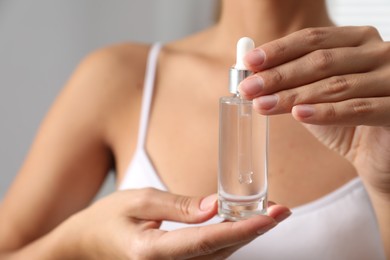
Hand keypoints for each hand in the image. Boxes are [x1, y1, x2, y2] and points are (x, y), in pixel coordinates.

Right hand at [59, 188, 289, 259]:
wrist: (86, 246)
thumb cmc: (106, 219)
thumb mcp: (137, 202)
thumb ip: (178, 206)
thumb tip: (215, 206)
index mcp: (153, 254)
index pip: (208, 240)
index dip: (244, 227)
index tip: (272, 215)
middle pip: (222, 251)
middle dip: (255, 230)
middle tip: (282, 209)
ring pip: (221, 256)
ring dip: (246, 234)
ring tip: (270, 213)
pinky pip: (211, 256)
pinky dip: (230, 239)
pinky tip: (244, 223)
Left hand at [239, 26, 389, 197]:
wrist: (379, 152)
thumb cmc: (346, 118)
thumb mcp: (316, 93)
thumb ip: (292, 80)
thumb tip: (252, 73)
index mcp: (358, 40)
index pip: (313, 39)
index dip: (279, 50)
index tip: (249, 62)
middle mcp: (379, 53)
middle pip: (321, 61)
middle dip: (279, 75)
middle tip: (248, 88)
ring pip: (335, 85)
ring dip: (293, 96)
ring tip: (262, 105)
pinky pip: (358, 109)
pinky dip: (325, 113)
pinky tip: (299, 115)